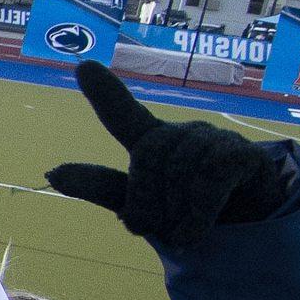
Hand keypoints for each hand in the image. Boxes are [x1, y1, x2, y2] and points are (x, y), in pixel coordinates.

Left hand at [44, 61, 293, 248]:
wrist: (248, 231)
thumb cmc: (187, 212)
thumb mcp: (141, 205)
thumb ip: (101, 187)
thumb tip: (52, 173)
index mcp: (152, 144)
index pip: (124, 117)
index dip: (105, 94)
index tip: (83, 67)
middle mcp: (182, 134)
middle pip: (147, 154)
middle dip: (144, 198)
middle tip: (151, 229)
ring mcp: (214, 140)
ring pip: (180, 168)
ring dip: (174, 212)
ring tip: (181, 232)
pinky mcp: (244, 155)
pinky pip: (212, 175)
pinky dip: (198, 209)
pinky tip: (192, 231)